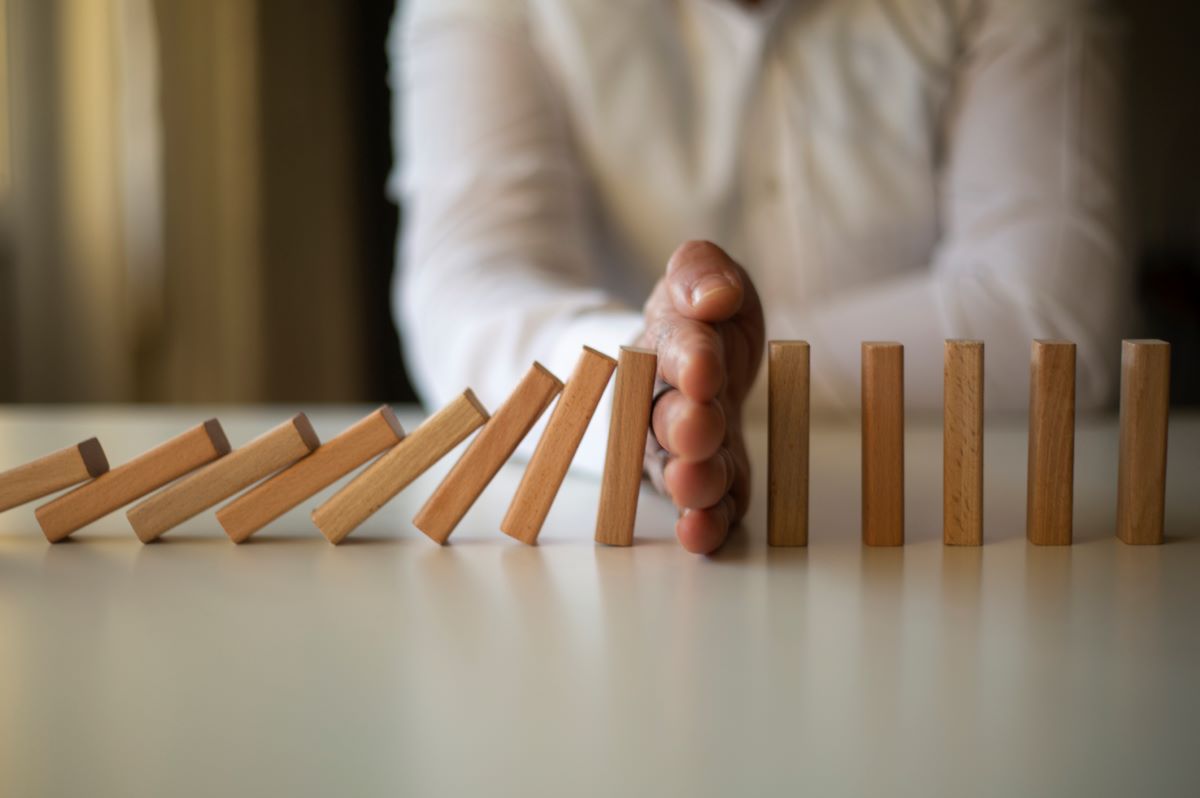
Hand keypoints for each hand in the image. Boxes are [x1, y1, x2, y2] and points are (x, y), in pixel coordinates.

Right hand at [636, 240, 764, 552]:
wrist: (694, 355)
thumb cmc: (699, 315)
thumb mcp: (701, 274)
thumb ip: (701, 272)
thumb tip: (716, 295)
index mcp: (666, 343)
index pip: (676, 346)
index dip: (689, 357)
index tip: (705, 368)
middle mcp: (664, 400)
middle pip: (668, 415)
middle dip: (683, 425)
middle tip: (697, 432)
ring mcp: (682, 447)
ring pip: (680, 466)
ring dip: (690, 480)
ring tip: (695, 490)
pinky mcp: (710, 479)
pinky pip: (709, 503)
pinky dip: (706, 522)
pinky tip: (704, 535)